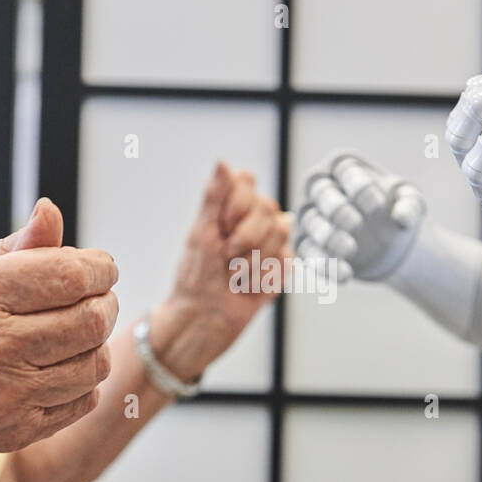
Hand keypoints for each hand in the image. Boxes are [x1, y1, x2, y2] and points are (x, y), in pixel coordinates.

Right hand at [0, 198, 119, 461]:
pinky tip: (59, 368)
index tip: (102, 268)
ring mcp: (3, 395)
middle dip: (105, 303)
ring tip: (77, 333)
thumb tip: (52, 212)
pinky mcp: (14, 430)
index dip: (101, 268)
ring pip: (94, 364)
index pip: (70, 275)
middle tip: (97, 298)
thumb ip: (13, 248)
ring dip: (97, 344)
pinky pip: (82, 401)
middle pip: (91, 320)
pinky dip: (83, 382)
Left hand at [148, 161, 290, 380]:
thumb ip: (214, 197)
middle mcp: (251, 219)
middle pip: (267, 207)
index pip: (246, 180)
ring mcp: (269, 242)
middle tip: (226, 257)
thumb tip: (222, 162)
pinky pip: (286, 259)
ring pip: (280, 233)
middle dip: (244, 238)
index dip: (236, 204)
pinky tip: (248, 286)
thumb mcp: (201, 233)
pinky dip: (263, 277)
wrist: (204, 319)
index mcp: (228, 206)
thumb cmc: (195, 277)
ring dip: (252, 261)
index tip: (221, 228)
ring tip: (235, 275)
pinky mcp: (282, 265)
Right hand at [293, 149, 425, 280]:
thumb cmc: (390, 208)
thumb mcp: (409, 202)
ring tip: (350, 249)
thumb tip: (402, 220)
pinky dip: (325, 266)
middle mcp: (319, 186)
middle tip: (356, 224)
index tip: (378, 207)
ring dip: (328, 236)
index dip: (358, 186)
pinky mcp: (305, 244)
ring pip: (310, 222)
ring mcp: (308, 215)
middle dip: (336, 207)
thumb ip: (410, 205)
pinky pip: (308, 253)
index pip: (344, 168)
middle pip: (318, 189)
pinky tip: (345, 276)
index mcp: (343, 166)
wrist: (382, 240)